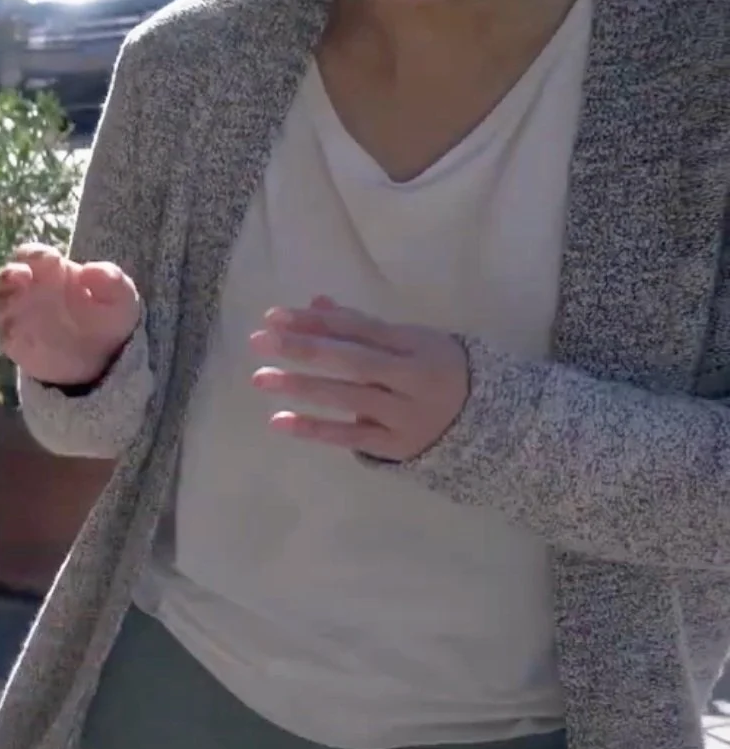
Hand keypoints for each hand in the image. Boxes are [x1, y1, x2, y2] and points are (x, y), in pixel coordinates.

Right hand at [0, 243, 141, 387]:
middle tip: (22, 276)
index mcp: (51, 271)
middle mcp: (29, 291)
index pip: (31, 254)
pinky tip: (24, 332)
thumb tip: (88, 271)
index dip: (37, 255)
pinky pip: (4, 335)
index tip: (53, 261)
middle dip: (8, 274)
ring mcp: (19, 316)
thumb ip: (111, 280)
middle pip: (4, 276)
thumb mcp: (121, 297)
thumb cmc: (108, 316)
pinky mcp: (16, 343)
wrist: (103, 357)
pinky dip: (9, 331)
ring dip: (4, 302)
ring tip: (17, 304)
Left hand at [249, 298, 470, 460]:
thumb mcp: (409, 343)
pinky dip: (314, 429)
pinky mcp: (397, 445)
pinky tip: (278, 420)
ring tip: (260, 378)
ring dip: (302, 387)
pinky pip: (351, 437)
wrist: (490, 423)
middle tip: (259, 341)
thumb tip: (315, 303)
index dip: (317, 321)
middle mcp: (413, 377)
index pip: (360, 328)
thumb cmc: (436, 372)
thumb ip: (361, 326)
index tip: (274, 316)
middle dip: (305, 349)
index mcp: (417, 344)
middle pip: (353, 360)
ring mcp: (406, 414)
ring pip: (349, 397)